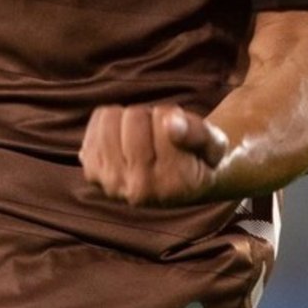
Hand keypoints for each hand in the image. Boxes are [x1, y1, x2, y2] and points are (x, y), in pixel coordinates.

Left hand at [79, 103, 229, 206]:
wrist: (174, 186)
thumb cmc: (199, 159)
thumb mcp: (215, 144)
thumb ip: (198, 133)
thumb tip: (172, 124)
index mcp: (173, 184)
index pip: (164, 119)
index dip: (174, 117)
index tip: (180, 136)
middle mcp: (138, 190)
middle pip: (134, 117)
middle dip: (151, 117)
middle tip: (161, 137)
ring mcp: (111, 183)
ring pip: (112, 118)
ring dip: (129, 119)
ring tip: (144, 138)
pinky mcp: (93, 172)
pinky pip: (98, 120)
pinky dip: (111, 121)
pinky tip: (125, 140)